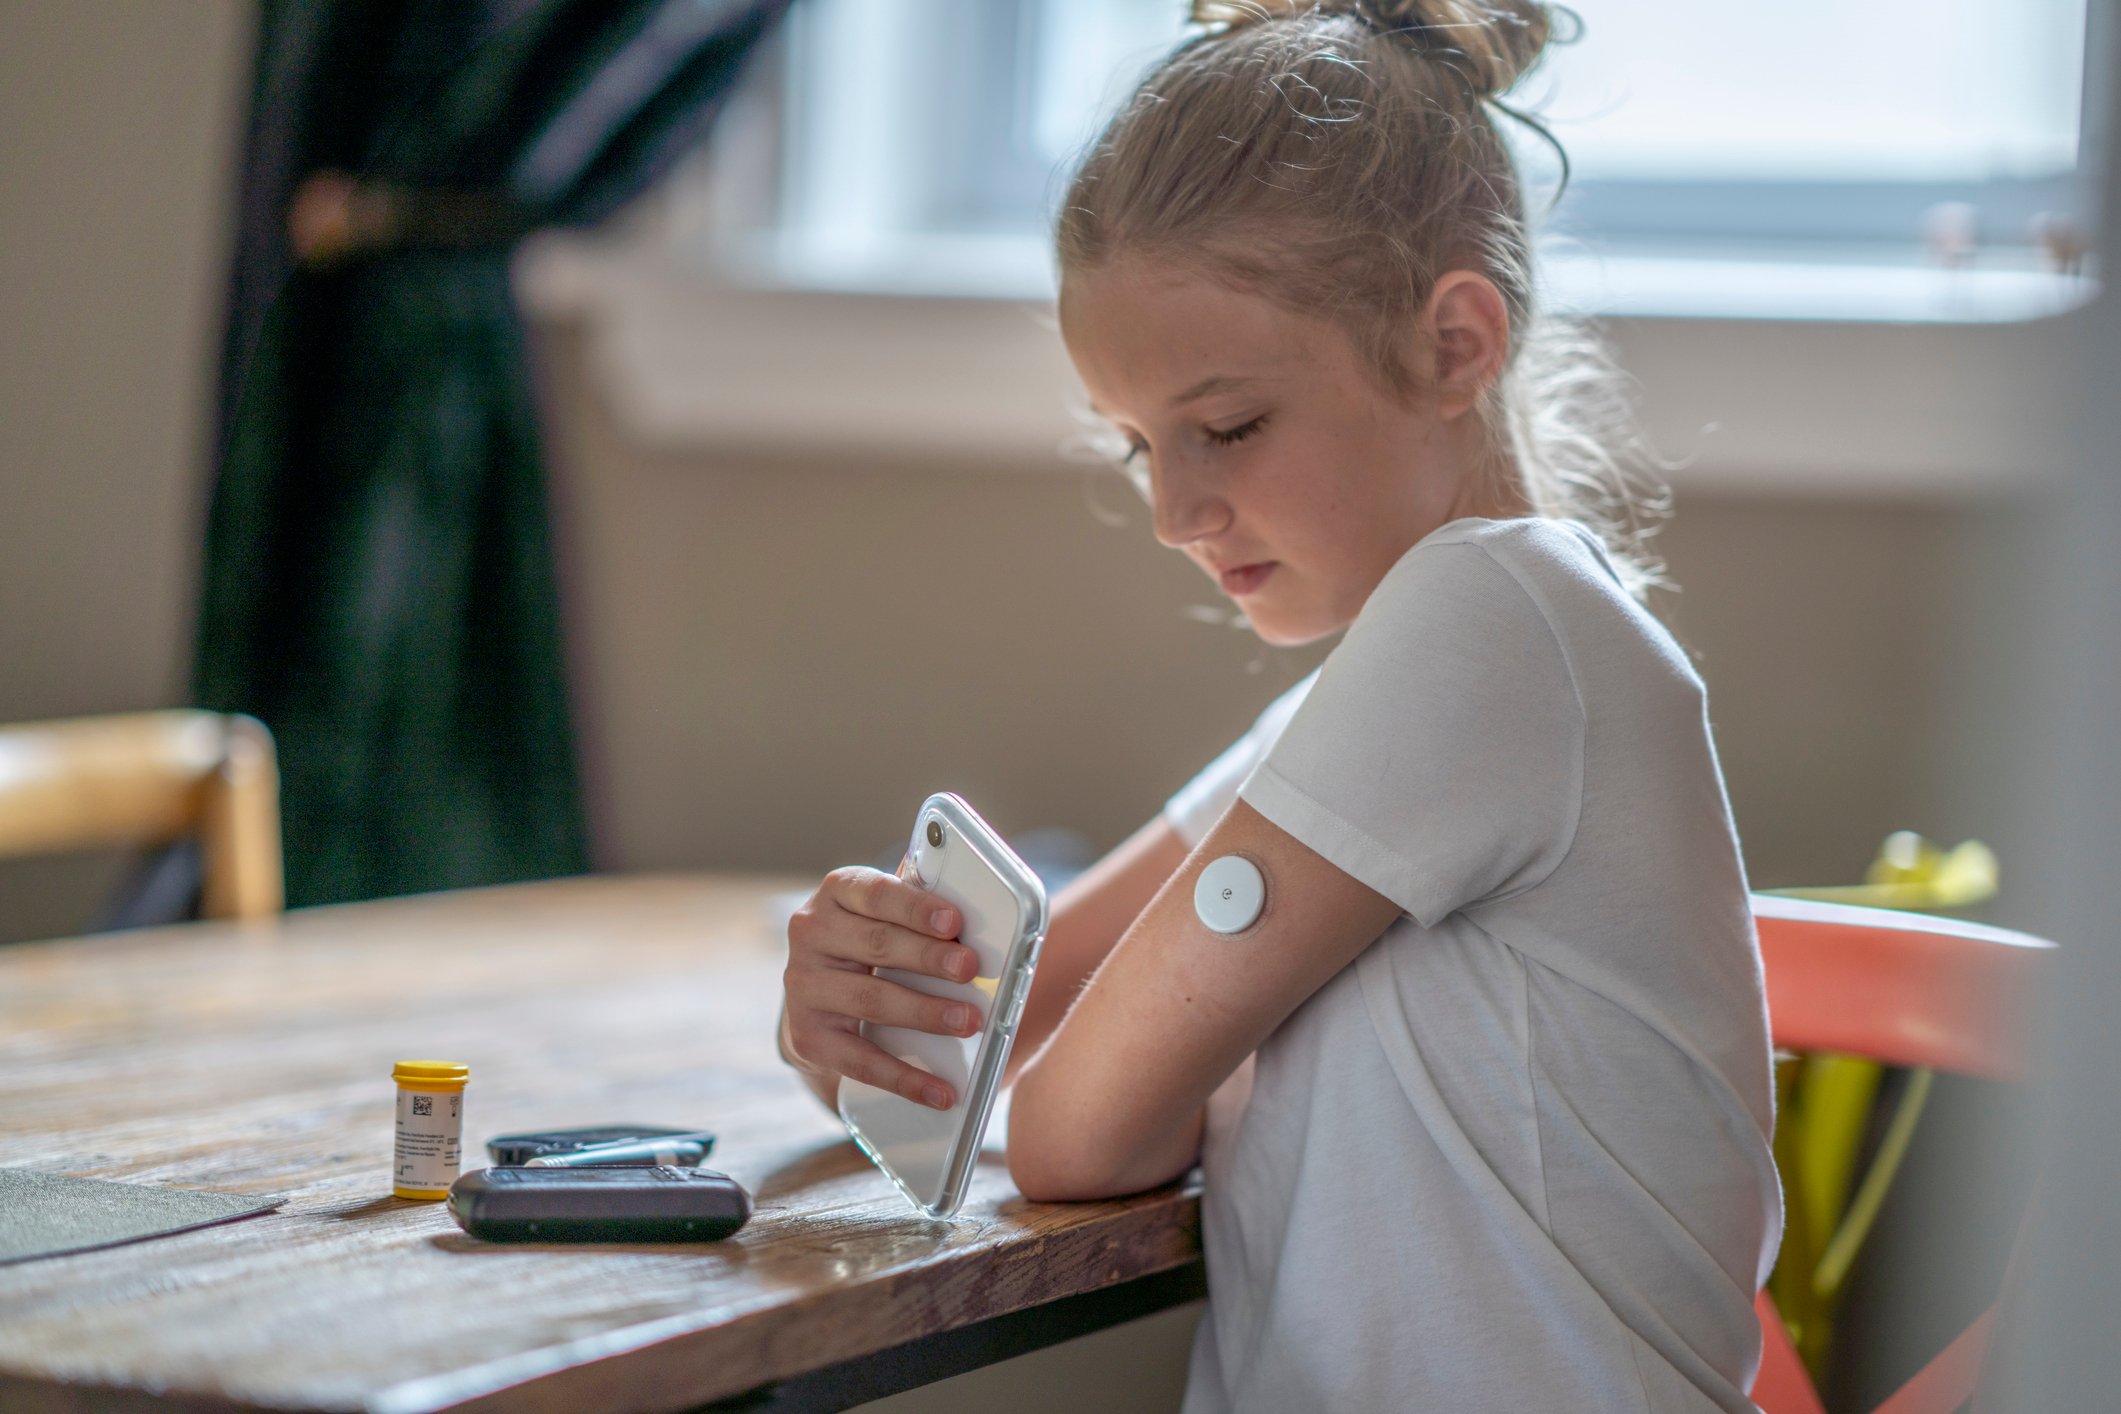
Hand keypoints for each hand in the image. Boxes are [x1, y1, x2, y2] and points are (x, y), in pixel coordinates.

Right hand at [780, 865, 981, 1109]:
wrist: (818, 995)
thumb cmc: (871, 943)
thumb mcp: (887, 915)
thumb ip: (921, 913)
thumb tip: (982, 925)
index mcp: (839, 891)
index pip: (877, 893)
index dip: (916, 908)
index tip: (954, 923)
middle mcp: (812, 931)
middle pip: (877, 945)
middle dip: (929, 959)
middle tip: (971, 970)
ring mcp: (804, 985)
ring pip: (871, 999)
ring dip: (924, 1012)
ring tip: (967, 1021)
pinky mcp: (807, 1035)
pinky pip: (860, 1060)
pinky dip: (905, 1078)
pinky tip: (940, 1091)